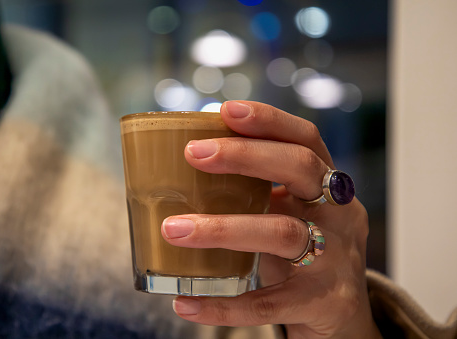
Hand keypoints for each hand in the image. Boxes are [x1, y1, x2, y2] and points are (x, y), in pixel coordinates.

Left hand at [161, 101, 380, 337]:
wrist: (343, 316)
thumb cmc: (303, 253)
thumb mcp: (292, 215)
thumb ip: (258, 193)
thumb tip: (186, 168)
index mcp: (329, 188)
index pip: (307, 140)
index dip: (270, 121)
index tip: (225, 110)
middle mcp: (340, 215)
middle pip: (301, 170)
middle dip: (246, 156)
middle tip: (194, 154)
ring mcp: (336, 259)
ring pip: (281, 233)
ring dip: (222, 228)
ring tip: (173, 229)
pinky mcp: (323, 302)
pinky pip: (269, 304)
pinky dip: (223, 305)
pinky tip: (185, 303)